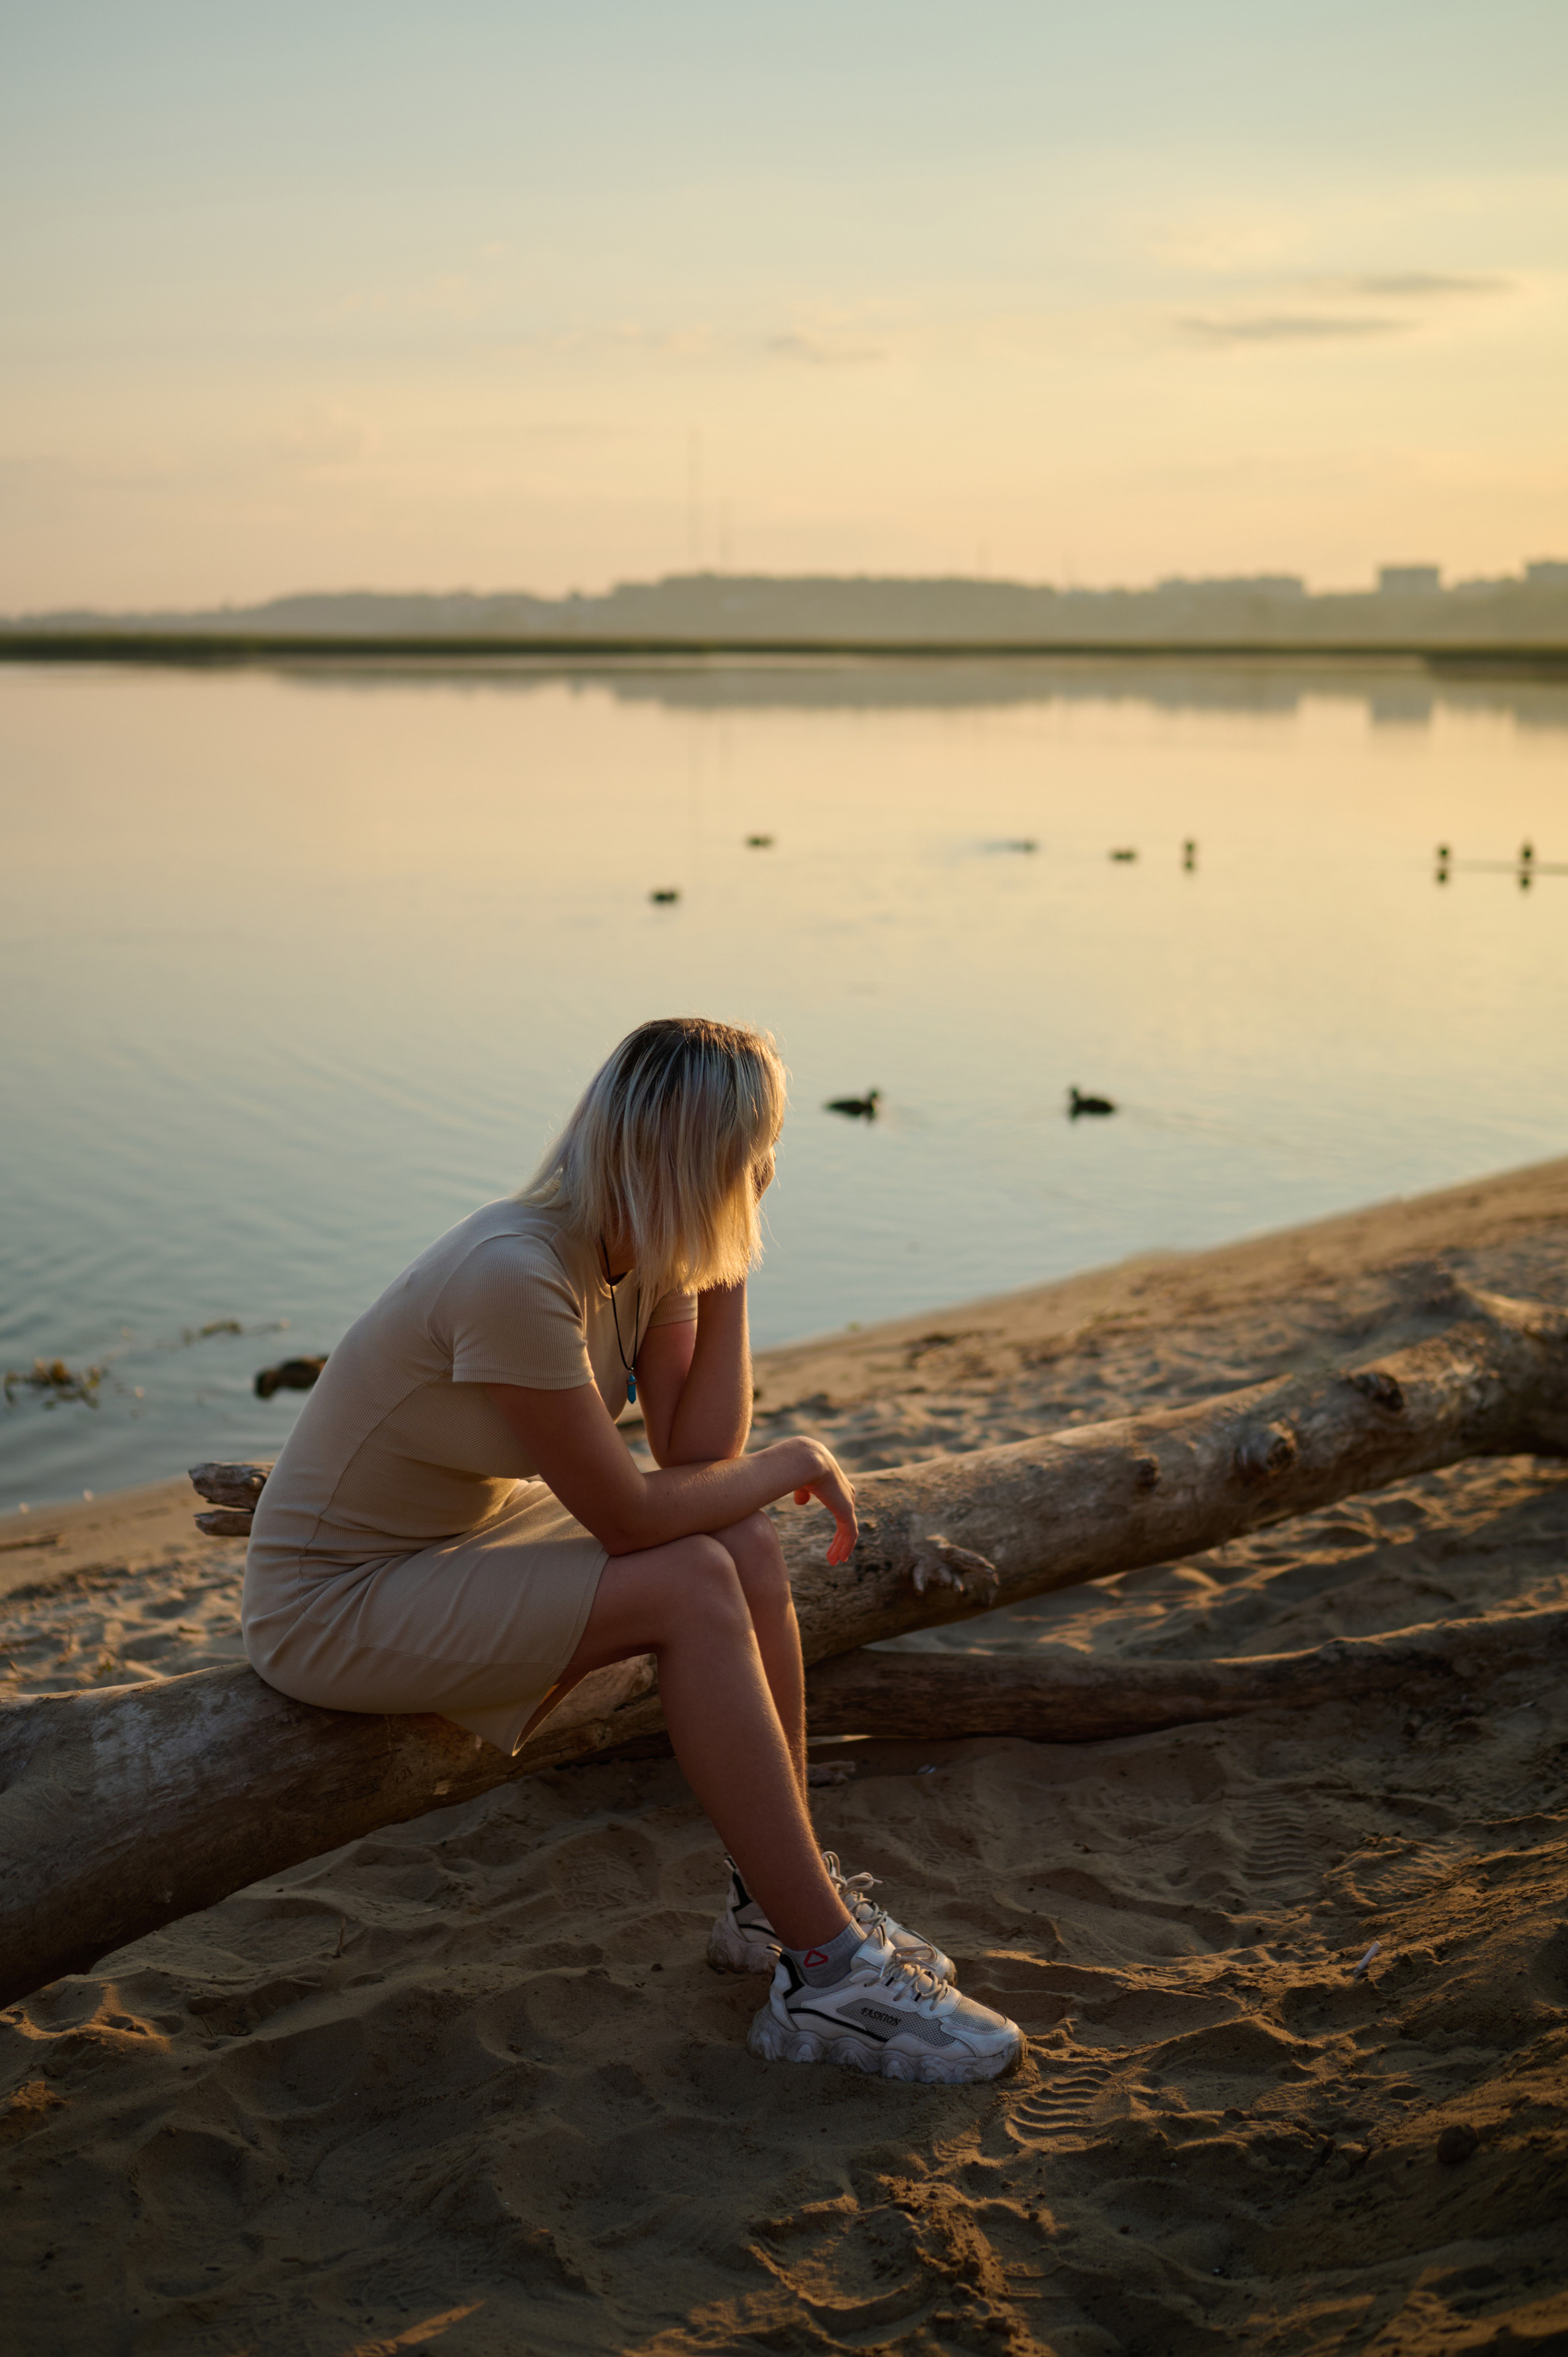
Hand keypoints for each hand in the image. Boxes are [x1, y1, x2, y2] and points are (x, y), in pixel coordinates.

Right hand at [790, 1442, 857, 1565]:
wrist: (806, 1460)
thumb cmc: (798, 1466)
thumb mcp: (799, 1481)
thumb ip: (802, 1492)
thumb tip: (801, 1502)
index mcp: (835, 1485)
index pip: (840, 1506)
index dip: (838, 1520)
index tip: (833, 1537)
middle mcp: (845, 1493)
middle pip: (846, 1521)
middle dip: (841, 1539)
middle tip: (834, 1555)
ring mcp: (847, 1502)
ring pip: (848, 1530)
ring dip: (841, 1547)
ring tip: (835, 1561)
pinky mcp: (846, 1511)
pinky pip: (850, 1534)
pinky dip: (846, 1547)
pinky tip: (840, 1558)